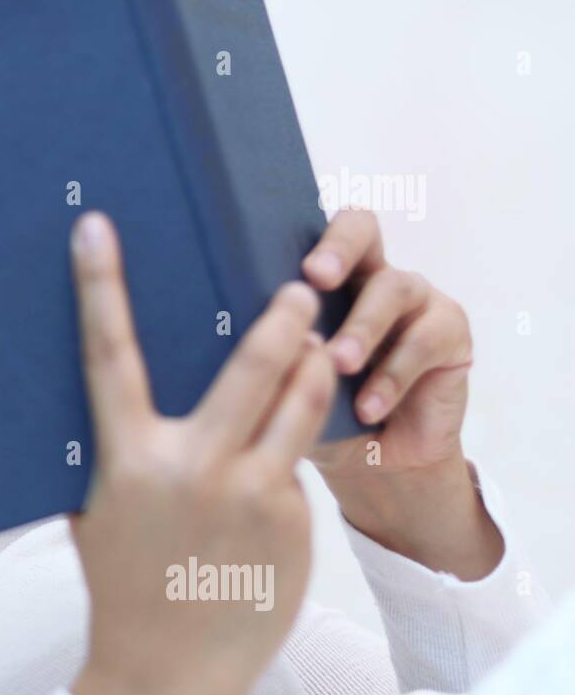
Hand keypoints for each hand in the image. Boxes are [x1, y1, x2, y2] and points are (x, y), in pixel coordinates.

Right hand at [65, 210, 334, 694]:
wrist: (167, 670)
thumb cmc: (122, 583)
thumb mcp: (97, 508)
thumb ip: (113, 450)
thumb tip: (114, 395)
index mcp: (130, 459)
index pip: (109, 355)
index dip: (100, 286)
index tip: (96, 229)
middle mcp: (195, 468)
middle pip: (256, 364)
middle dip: (284, 317)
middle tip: (300, 288)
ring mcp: (253, 495)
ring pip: (303, 401)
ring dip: (313, 367)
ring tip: (315, 353)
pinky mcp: (294, 522)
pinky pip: (297, 465)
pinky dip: (288, 456)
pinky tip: (271, 483)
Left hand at [301, 207, 501, 579]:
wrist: (378, 464)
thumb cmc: (324, 413)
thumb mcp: (293, 384)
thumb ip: (277, 354)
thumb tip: (243, 334)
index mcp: (330, 278)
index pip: (319, 231)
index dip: (312, 236)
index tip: (294, 264)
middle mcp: (373, 275)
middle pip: (363, 229)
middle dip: (339, 249)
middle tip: (315, 278)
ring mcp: (417, 300)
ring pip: (392, 289)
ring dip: (361, 328)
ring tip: (338, 364)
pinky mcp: (451, 334)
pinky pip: (424, 341)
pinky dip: (391, 377)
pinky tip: (368, 408)